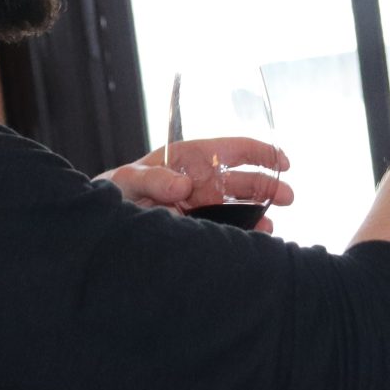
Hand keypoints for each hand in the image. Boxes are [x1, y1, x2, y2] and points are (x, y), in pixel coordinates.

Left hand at [94, 138, 294, 233]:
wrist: (101, 225)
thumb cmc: (114, 191)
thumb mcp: (128, 180)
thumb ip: (153, 179)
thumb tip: (183, 186)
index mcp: (191, 158)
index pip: (233, 148)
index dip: (261, 152)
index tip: (283, 161)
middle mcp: (203, 180)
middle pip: (244, 179)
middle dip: (268, 186)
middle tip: (288, 197)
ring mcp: (203, 206)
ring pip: (241, 207)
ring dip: (259, 213)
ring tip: (269, 227)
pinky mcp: (200, 228)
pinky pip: (228, 229)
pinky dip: (243, 234)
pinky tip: (253, 241)